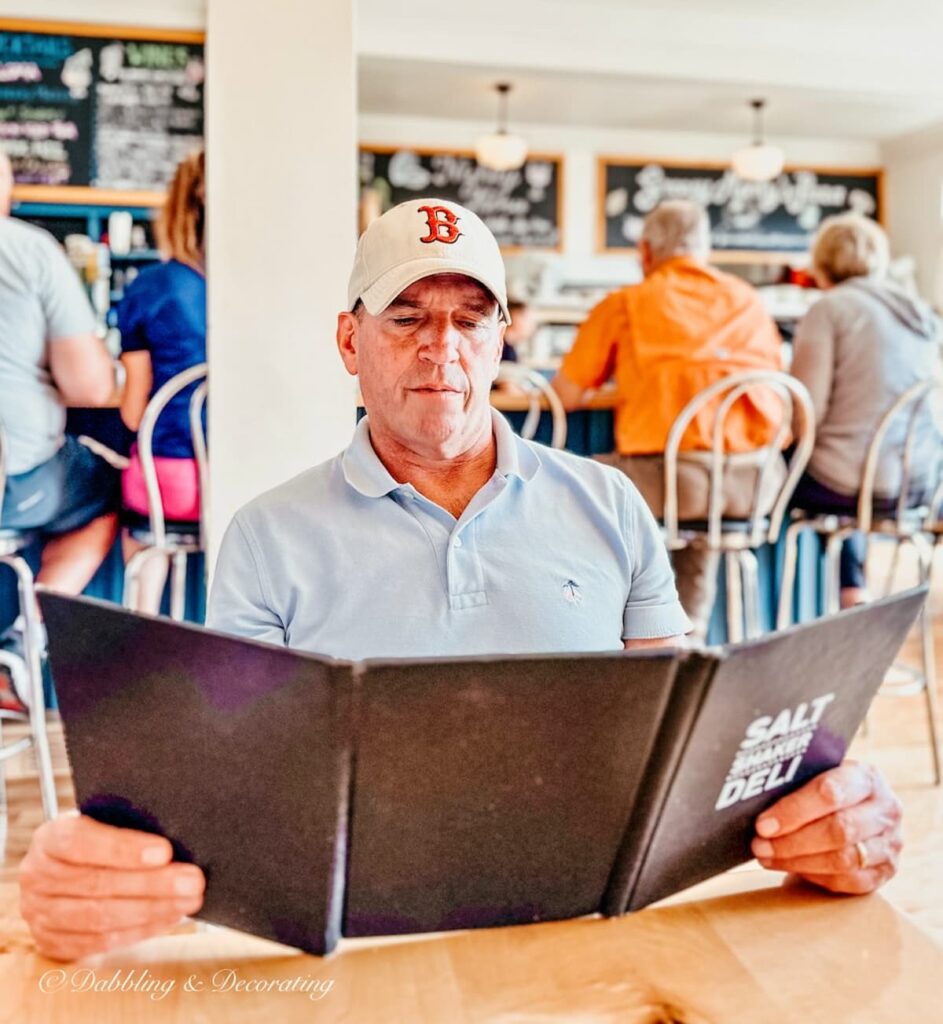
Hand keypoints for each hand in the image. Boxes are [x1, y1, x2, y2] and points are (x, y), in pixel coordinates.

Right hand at [18, 814, 204, 960]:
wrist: (68, 867)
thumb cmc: (98, 837)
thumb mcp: (106, 819)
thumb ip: (129, 823)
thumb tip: (177, 835)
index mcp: (49, 838)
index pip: (79, 842)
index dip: (122, 848)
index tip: (165, 851)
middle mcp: (37, 877)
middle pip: (96, 884)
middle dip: (151, 884)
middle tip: (192, 881)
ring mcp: (40, 914)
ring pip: (99, 917)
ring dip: (151, 910)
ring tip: (188, 901)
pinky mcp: (53, 942)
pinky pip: (100, 942)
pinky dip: (139, 930)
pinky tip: (168, 917)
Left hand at [750, 762, 901, 894]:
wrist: (858, 807)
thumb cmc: (826, 788)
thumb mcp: (817, 774)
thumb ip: (795, 784)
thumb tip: (751, 797)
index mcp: (867, 778)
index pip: (830, 792)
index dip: (793, 810)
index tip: (762, 823)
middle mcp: (885, 810)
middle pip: (838, 830)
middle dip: (792, 841)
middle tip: (760, 844)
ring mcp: (890, 843)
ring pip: (843, 860)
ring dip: (798, 861)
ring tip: (768, 856)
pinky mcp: (885, 871)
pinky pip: (849, 881)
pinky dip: (815, 876)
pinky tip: (790, 867)